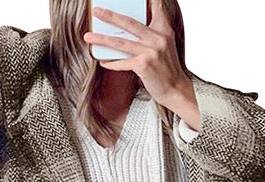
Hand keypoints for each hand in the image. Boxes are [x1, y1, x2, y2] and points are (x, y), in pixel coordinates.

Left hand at [83, 0, 199, 128]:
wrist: (175, 89)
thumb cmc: (167, 68)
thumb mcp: (165, 45)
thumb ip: (152, 33)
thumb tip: (128, 29)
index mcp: (164, 30)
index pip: (157, 6)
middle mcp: (157, 38)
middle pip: (129, 23)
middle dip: (110, 16)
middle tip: (96, 11)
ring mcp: (150, 51)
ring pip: (120, 42)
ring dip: (101, 39)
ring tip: (88, 36)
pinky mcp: (143, 65)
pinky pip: (122, 62)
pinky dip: (111, 63)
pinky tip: (103, 61)